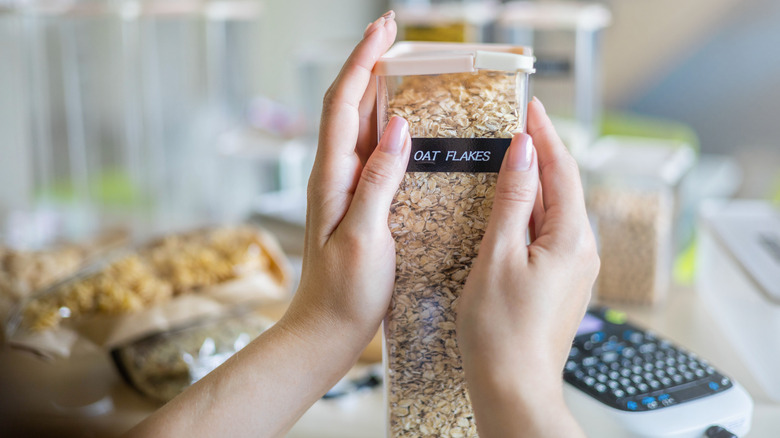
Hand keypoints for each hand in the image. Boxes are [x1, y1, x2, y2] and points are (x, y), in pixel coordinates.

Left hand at [125, 12, 407, 437]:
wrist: (326, 328)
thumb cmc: (344, 291)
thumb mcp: (364, 236)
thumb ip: (378, 180)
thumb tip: (398, 126)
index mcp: (332, 175)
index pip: (343, 102)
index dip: (362, 61)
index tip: (384, 28)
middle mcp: (334, 172)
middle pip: (349, 103)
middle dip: (370, 62)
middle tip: (398, 34)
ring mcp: (345, 185)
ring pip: (361, 124)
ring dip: (378, 89)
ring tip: (405, 63)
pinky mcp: (358, 200)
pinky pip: (373, 150)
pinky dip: (388, 124)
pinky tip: (407, 122)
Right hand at [457, 98, 598, 436]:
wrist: (513, 387)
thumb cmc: (500, 331)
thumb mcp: (498, 256)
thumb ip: (513, 200)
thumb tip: (523, 151)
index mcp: (571, 240)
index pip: (562, 170)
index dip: (545, 135)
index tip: (531, 106)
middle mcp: (582, 251)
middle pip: (563, 187)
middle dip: (542, 154)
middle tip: (517, 125)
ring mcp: (574, 269)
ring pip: (556, 211)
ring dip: (535, 183)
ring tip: (511, 160)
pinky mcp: (561, 283)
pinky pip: (550, 234)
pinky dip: (532, 213)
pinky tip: (512, 211)